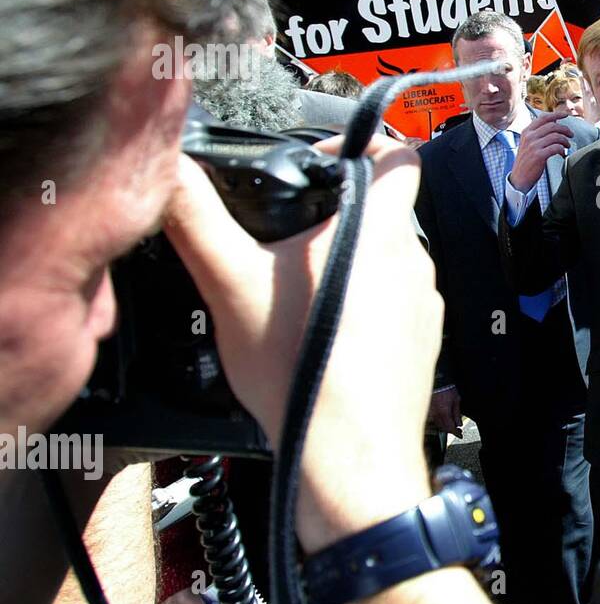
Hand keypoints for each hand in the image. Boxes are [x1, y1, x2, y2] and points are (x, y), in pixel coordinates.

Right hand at [163, 134, 438, 552]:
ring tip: (297, 298)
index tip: (323, 159)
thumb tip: (170, 173)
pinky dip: (362, 311)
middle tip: (286, 240)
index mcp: (380, 232)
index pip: (399, 155)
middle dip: (336, 217)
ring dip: (347, 267)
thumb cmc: (303, 374)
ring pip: (387, 262)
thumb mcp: (230, 286)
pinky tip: (322, 339)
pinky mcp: (423, 344)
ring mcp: (424, 306)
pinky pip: (394, 308)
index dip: (365, 143)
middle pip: (383, 213)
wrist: (350, 460)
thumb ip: (198, 220)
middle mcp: (414, 262)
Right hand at [429, 386, 462, 439]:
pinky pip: (433, 419)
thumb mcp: (456, 400)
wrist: (436, 379)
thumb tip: (459, 424)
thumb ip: (457, 413)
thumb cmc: (447, 387)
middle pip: (443, 428)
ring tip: (452, 424)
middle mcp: (435, 414)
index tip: (460, 434)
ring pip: (437, 424)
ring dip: (445, 426)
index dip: (456, 433)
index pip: (450, 428)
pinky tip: (444, 420)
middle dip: (451, 430)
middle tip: (458, 430)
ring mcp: (429, 412)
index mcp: (443, 412)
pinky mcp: (427, 409)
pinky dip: (439, 421)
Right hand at [507, 111, 570, 192]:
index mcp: (527, 131)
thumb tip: (555, 121)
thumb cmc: (527, 160)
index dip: (556, 114)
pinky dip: (562, 150)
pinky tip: (563, 154)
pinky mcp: (538, 156)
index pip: (543, 118)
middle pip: (552, 126)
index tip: (566, 115)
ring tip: (567, 146)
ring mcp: (533, 146)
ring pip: (556, 136)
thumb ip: (539, 132)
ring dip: (565, 140)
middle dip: (565, 129)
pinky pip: (556, 147)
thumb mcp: (529, 143)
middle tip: (571, 134)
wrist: (519, 178)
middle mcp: (529, 137)